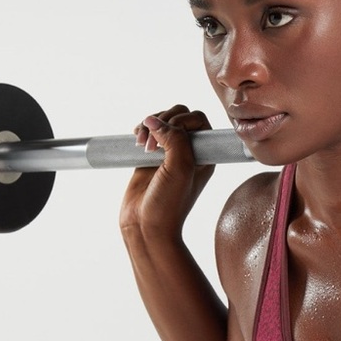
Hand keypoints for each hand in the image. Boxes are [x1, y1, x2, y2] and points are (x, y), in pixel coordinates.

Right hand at [120, 105, 214, 239]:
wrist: (147, 226)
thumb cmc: (169, 204)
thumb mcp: (180, 169)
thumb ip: (175, 139)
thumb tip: (154, 120)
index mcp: (204, 154)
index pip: (198, 119)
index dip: (182, 119)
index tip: (170, 135)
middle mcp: (188, 152)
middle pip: (179, 115)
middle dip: (163, 121)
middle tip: (152, 145)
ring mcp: (168, 153)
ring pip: (162, 121)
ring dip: (150, 125)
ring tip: (142, 145)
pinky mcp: (150, 157)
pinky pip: (148, 131)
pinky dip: (141, 129)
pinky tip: (136, 140)